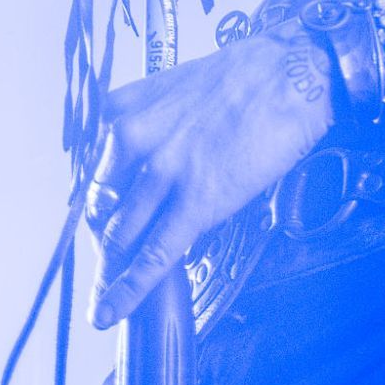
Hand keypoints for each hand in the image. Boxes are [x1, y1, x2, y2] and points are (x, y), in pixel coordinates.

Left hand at [85, 23, 333, 327]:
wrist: (292, 73)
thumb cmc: (245, 77)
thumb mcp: (174, 88)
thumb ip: (149, 123)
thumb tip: (143, 163)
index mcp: (123, 111)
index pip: (92, 174)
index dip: (98, 209)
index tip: (102, 227)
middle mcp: (131, 139)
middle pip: (101, 210)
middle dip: (103, 245)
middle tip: (111, 265)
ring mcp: (163, 172)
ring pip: (121, 237)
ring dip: (110, 274)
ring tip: (104, 300)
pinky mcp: (196, 201)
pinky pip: (153, 255)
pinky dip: (128, 289)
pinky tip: (112, 310)